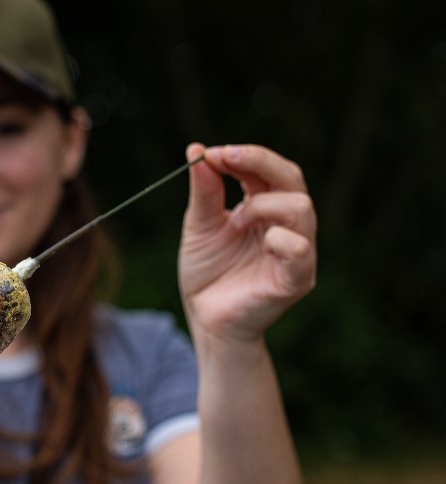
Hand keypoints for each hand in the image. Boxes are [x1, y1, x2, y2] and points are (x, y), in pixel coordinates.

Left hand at [179, 143, 316, 341]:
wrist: (205, 319)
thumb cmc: (207, 273)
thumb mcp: (199, 227)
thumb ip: (204, 192)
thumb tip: (196, 149)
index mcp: (264, 207)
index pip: (268, 169)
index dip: (244, 155)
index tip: (212, 153)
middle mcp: (286, 225)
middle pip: (292, 178)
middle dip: (258, 162)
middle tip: (224, 158)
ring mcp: (296, 251)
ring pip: (301, 208)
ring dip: (263, 204)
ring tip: (237, 220)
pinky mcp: (297, 279)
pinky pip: (300, 250)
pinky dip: (279, 238)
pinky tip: (260, 241)